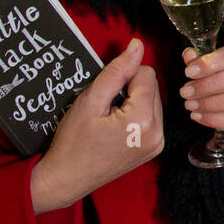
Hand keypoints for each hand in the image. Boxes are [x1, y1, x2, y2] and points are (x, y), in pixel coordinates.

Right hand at [31, 38, 162, 213]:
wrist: (66, 178)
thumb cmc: (73, 141)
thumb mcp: (90, 100)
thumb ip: (117, 71)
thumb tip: (136, 45)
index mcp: (143, 120)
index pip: (146, 74)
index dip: (123, 77)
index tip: (105, 95)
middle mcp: (158, 133)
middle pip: (153, 87)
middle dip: (129, 90)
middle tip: (105, 108)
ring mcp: (158, 143)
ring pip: (153, 100)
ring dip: (134, 102)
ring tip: (110, 119)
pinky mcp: (154, 148)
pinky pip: (152, 117)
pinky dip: (137, 115)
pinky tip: (117, 127)